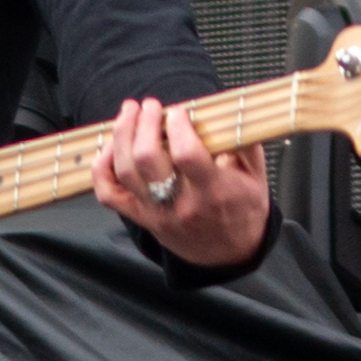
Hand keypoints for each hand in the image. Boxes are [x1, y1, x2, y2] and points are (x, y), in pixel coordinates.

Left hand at [92, 95, 270, 266]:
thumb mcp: (257, 177)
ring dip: (122, 136)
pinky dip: (102, 168)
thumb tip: (228, 110)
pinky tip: (111, 147)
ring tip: (129, 113)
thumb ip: (244, 143)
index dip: (178, 127)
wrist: (227, 254)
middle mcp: (180, 203)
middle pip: (147, 160)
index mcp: (214, 191)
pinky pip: (108, 194)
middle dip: (144, 124)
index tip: (178, 111)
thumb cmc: (243, 209)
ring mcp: (155, 212)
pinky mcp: (140, 217)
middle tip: (149, 105)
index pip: (187, 155)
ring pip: (125, 172)